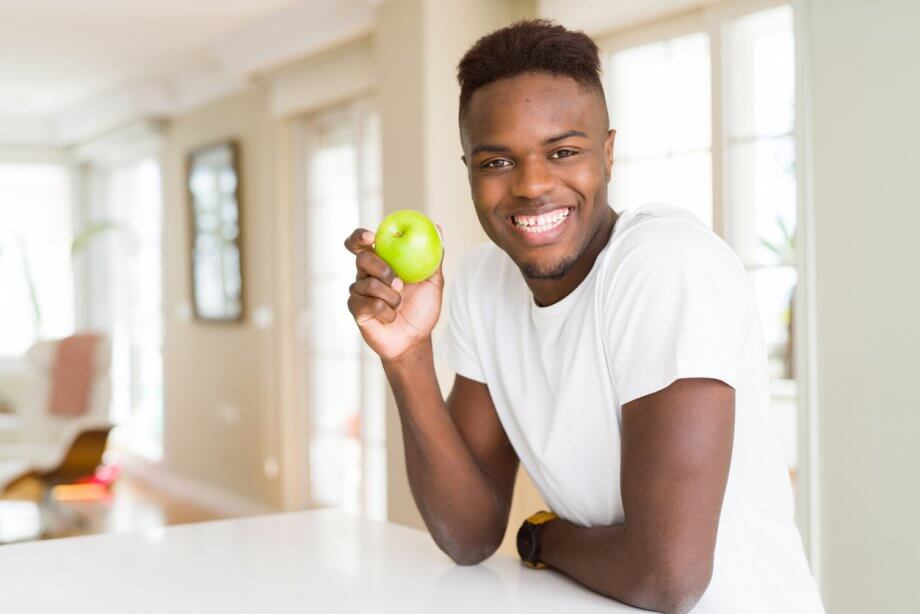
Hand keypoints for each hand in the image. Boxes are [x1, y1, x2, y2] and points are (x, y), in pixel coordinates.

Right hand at [344, 227, 444, 360]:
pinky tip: (391, 317)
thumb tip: (438, 228)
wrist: (415, 339)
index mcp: (381, 262)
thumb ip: (433, 256)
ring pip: (369, 284)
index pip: (361, 242)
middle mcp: (366, 274)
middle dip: (382, 269)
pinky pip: (369, 304)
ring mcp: (359, 291)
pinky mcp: (356, 309)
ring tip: (400, 306)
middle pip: (363, 258)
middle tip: (399, 283)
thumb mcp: (433, 281)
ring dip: (391, 298)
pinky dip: (387, 312)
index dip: (360, 236)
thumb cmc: (422, 309)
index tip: (371, 237)